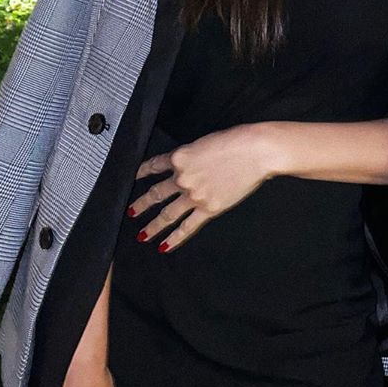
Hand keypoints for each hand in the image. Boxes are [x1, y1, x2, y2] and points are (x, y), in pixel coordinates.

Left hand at [128, 122, 273, 252]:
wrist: (255, 151)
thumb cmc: (236, 141)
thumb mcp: (205, 142)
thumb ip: (192, 157)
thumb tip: (190, 166)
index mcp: (180, 157)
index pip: (155, 166)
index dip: (143, 173)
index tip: (135, 178)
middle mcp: (182, 178)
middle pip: (156, 194)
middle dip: (142, 204)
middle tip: (132, 211)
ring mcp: (194, 195)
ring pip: (167, 214)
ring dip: (153, 226)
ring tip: (143, 234)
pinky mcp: (208, 209)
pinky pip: (187, 227)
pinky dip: (174, 238)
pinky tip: (165, 245)